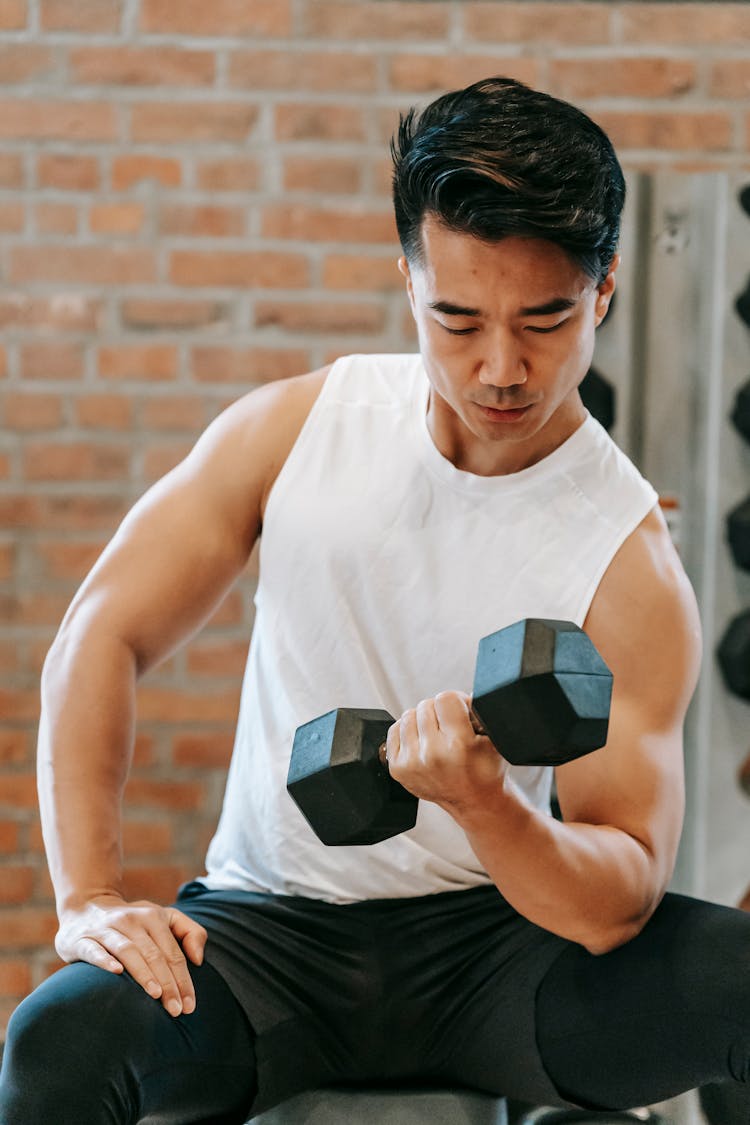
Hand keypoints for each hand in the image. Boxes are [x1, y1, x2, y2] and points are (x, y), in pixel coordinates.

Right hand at [55, 895, 207, 1016]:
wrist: (86, 906)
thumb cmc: (135, 921)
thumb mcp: (164, 917)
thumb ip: (190, 932)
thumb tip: (198, 959)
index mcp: (153, 916)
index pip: (173, 952)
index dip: (183, 979)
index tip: (190, 1005)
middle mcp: (131, 920)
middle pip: (154, 954)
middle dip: (168, 983)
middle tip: (176, 1009)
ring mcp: (105, 928)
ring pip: (128, 951)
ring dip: (143, 972)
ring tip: (156, 994)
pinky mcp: (82, 939)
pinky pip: (94, 950)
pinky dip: (105, 960)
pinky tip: (116, 972)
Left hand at [385, 690, 506, 816]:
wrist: (475, 801)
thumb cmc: (485, 770)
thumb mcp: (493, 737)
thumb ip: (478, 712)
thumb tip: (461, 694)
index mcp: (459, 744)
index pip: (445, 698)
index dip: (456, 701)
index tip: (460, 711)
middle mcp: (433, 754)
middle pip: (426, 705)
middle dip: (439, 711)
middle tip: (450, 726)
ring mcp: (412, 762)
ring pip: (408, 715)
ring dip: (422, 720)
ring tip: (436, 734)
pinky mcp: (398, 768)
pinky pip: (395, 730)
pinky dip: (408, 731)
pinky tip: (422, 741)